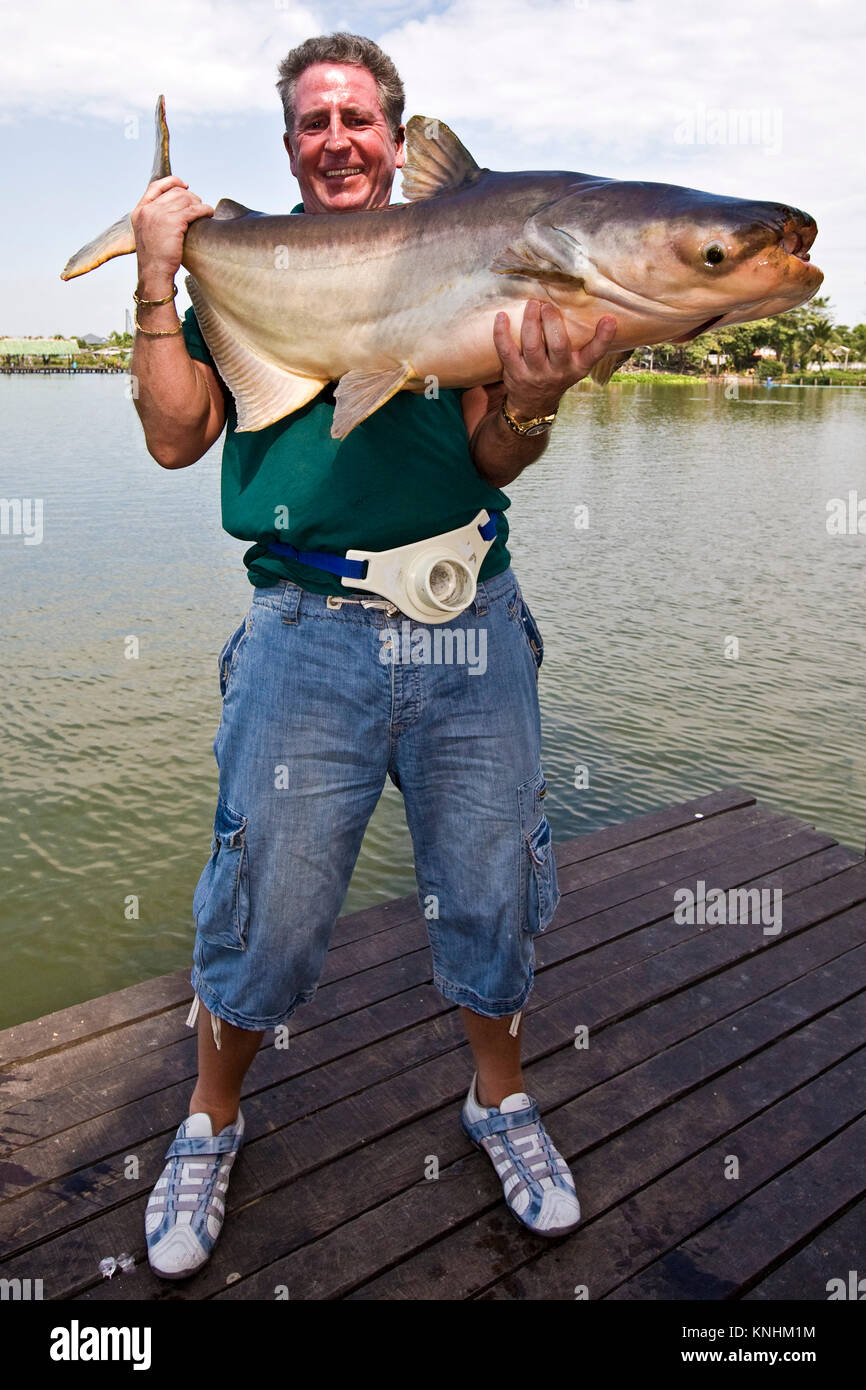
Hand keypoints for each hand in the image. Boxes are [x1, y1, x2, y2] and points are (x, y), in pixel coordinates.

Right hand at [130, 175, 213, 293]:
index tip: (185, 185)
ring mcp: (160, 214)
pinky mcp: (174, 222)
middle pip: (174, 193)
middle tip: (198, 205)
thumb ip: (156, 219)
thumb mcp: (148, 233)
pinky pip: (193, 210)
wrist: (154, 273)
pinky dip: (204, 209)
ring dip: (198, 203)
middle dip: (190, 197)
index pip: (155, 186)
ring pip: (185, 199)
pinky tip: (209, 213)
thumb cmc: (155, 259)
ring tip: (205, 211)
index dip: (172, 182)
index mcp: (140, 211)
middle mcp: (148, 210)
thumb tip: (175, 209)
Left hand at [493, 301, 617, 418]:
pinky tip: (501, 316)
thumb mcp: (575, 364)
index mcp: (578, 367)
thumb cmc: (557, 373)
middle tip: (547, 305)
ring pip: (532, 345)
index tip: (609, 319)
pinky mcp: (515, 373)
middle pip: (558, 345)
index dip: (604, 337)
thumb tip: (583, 303)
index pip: (595, 354)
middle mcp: (559, 372)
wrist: (534, 404)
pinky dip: (502, 333)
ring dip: (531, 321)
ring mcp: (536, 374)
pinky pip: (506, 351)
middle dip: (552, 321)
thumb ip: (582, 342)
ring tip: (532, 304)